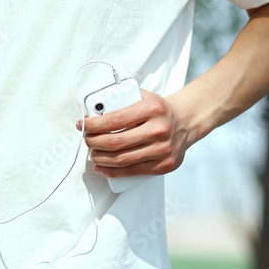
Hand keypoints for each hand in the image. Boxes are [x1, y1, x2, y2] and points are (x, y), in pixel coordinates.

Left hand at [75, 89, 189, 177]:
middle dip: (93, 142)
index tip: (83, 124)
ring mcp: (162, 150)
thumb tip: (93, 110)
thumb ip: (121, 99)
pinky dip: (112, 172)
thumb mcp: (142, 96)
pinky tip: (101, 168)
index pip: (115, 120)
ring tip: (92, 152)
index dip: (94, 124)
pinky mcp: (164, 165)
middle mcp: (159, 130)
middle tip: (86, 139)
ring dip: (100, 158)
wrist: (186, 121)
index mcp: (152, 109)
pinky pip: (133, 171)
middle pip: (115, 142)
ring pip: (122, 159)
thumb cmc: (158, 109)